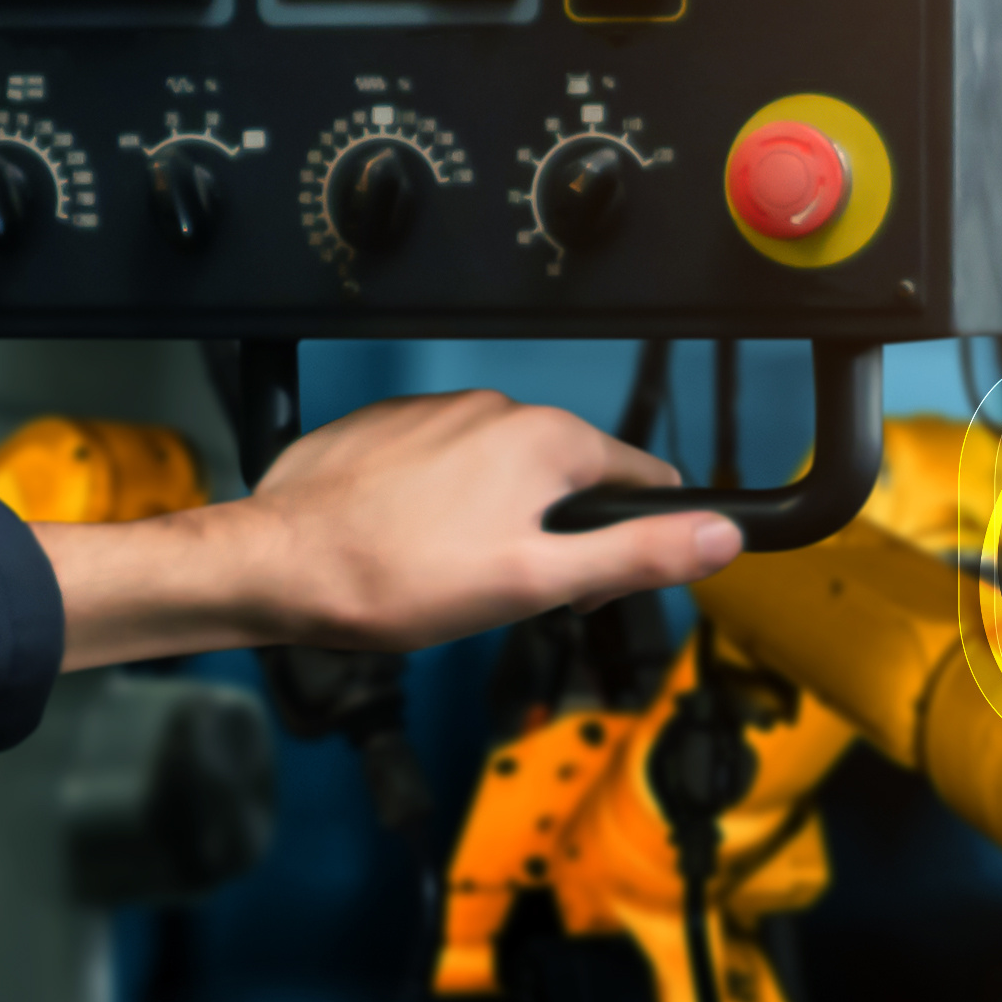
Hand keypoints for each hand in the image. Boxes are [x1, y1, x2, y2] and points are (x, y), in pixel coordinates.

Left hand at [35, 388, 742, 666]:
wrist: (278, 565)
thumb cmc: (397, 579)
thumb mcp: (537, 584)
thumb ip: (635, 556)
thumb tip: (722, 538)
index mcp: (547, 441)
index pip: (641, 480)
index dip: (630, 545)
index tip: (588, 590)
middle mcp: (497, 409)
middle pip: (569, 478)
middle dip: (556, 537)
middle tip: (509, 593)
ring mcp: (438, 413)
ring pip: (503, 475)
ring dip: (497, 522)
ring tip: (449, 576)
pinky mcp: (388, 428)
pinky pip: (442, 468)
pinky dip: (440, 507)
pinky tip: (409, 548)